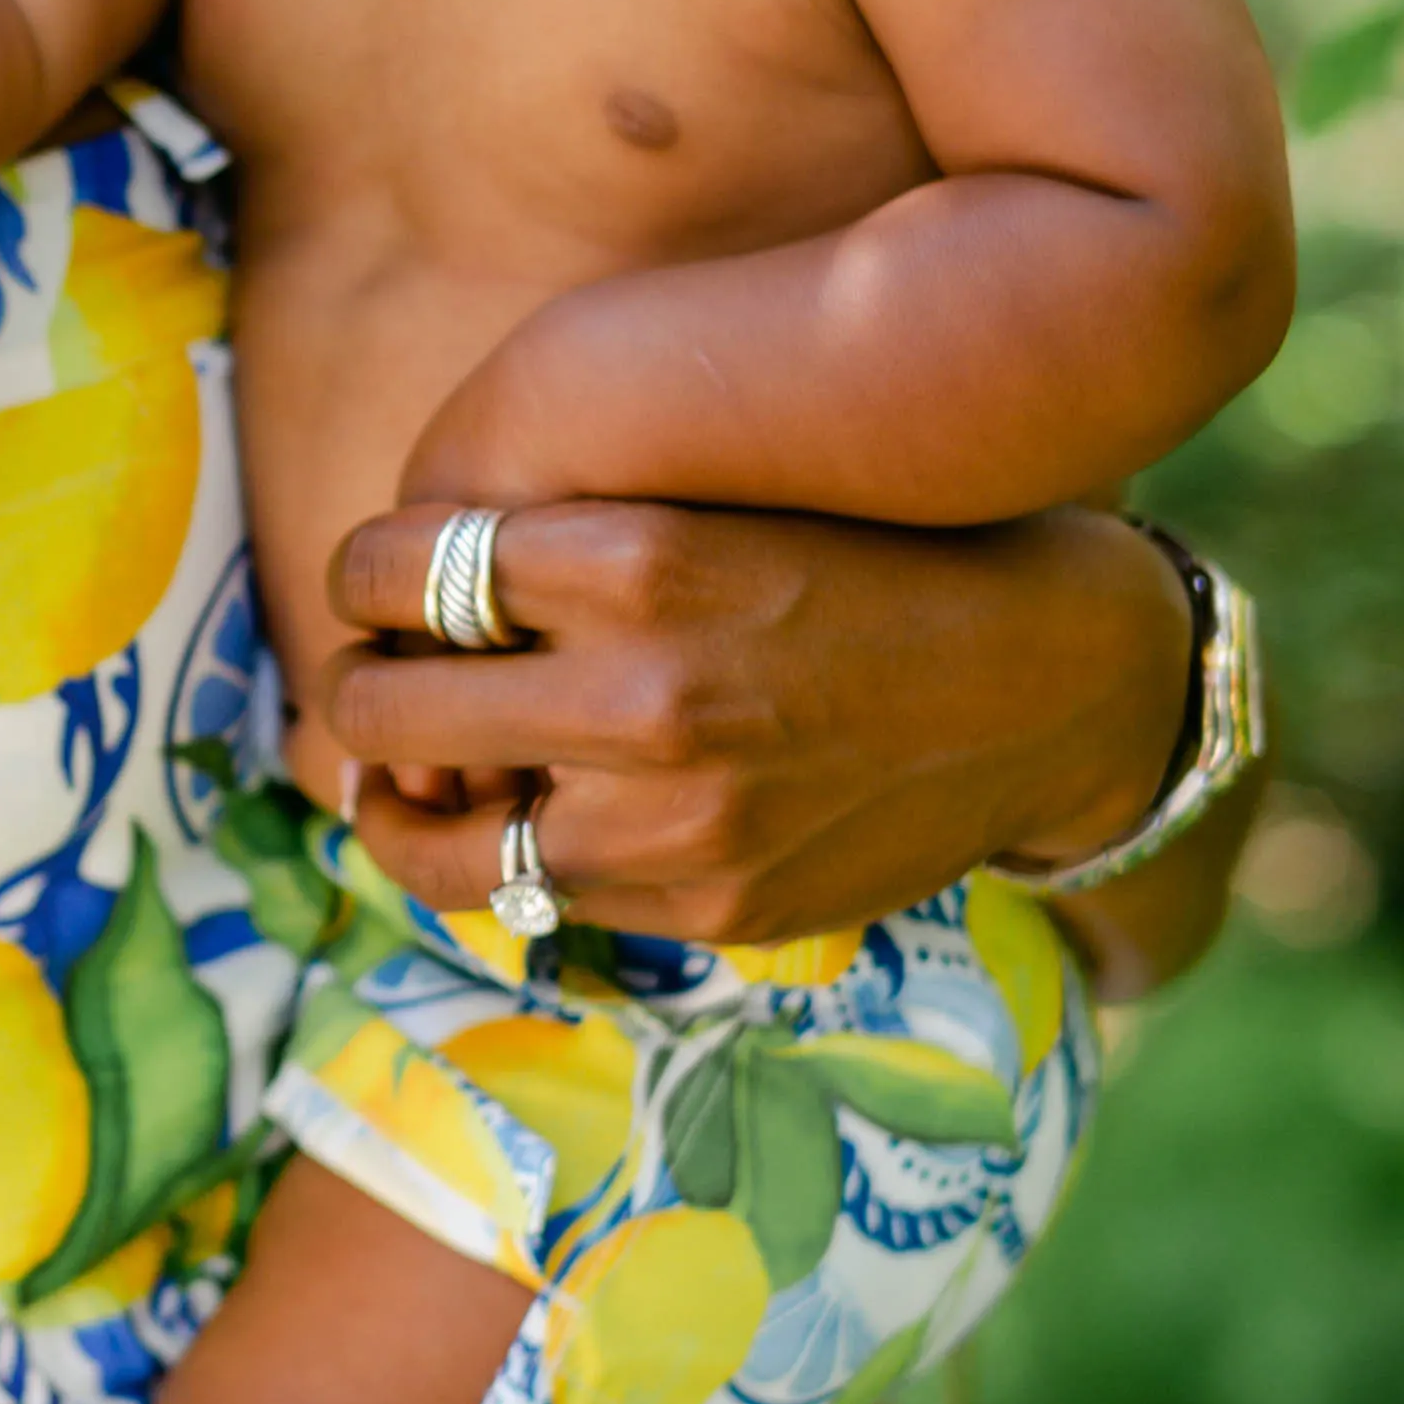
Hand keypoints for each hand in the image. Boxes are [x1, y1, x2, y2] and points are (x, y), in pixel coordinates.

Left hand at [317, 497, 1193, 945]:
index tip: (376, 580)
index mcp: (639, 556)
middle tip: (371, 676)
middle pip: (385, 706)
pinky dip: (513, 861)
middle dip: (356, 689)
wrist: (1046, 680)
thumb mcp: (702, 500)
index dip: (363, 573)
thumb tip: (389, 594)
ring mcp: (684, 817)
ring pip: (438, 843)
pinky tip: (524, 818)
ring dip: (396, 807)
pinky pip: (545, 899)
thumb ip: (554, 540)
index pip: (396, 567)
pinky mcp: (721, 904)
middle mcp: (651, 691)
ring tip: (397, 780)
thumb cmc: (852, 553)